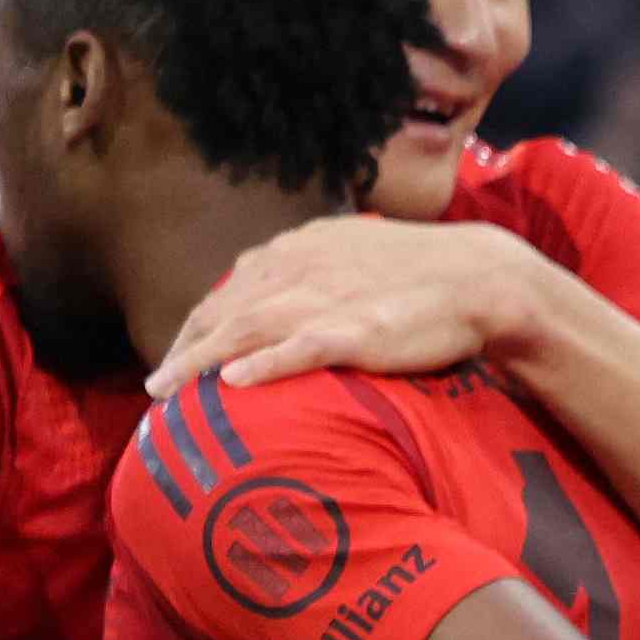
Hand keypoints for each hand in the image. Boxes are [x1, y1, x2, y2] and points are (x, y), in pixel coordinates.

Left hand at [154, 215, 554, 394]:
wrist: (482, 276)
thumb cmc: (425, 273)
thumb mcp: (356, 256)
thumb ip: (314, 272)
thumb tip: (286, 297)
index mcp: (298, 250)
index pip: (233, 289)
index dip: (200, 324)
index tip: (180, 354)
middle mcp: (300, 268)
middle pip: (225, 310)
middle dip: (185, 345)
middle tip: (157, 386)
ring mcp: (325, 299)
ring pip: (245, 330)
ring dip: (199, 360)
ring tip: (168, 390)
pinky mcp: (355, 330)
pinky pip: (298, 349)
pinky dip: (263, 365)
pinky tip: (232, 383)